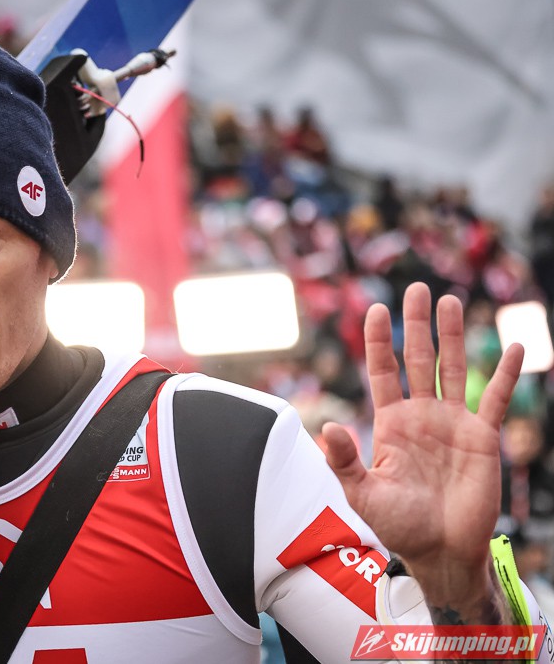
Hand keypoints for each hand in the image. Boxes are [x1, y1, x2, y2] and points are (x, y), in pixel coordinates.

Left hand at [322, 282, 523, 620]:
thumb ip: (344, 460)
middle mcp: (421, 415)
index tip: (377, 309)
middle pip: (418, 359)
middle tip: (417, 288)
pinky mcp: (482, 437)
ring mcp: (452, 423)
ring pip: (454, 368)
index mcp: (389, 423)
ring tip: (451, 300)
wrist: (440, 550)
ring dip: (454, 336)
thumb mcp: (362, 493)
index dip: (379, 341)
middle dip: (417, 325)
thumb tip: (327, 428)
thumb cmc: (398, 524)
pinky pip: (495, 399)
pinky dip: (505, 375)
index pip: (382, 371)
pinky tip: (513, 348)